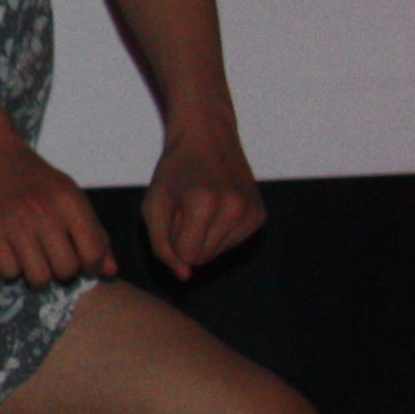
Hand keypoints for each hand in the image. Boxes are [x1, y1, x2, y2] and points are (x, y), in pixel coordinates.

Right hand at [0, 133, 114, 288]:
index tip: (82, 264)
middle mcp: (44, 212)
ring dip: (38, 277)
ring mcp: (14, 223)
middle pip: (65, 270)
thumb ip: (94, 233)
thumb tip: (110, 272)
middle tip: (53, 261)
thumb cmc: (36, 178)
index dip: (91, 267)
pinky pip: (8, 273)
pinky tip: (11, 254)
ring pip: (38, 278)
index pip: (93, 253)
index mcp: (70, 202)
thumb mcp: (71, 197)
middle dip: (62, 272)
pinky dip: (11, 270)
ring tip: (33, 262)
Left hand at [141, 127, 265, 281]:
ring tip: (201, 205)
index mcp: (204, 205)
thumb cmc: (174, 170)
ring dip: (204, 236)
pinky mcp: (260, 215)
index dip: (173, 239)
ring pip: (218, 254)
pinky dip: (221, 232)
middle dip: (188, 238)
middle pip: (203, 258)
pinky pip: (233, 244)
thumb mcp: (154, 205)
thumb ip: (162, 246)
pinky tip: (217, 207)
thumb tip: (185, 276)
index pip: (186, 256)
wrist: (207, 136)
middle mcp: (234, 209)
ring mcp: (251, 212)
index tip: (174, 213)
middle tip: (187, 207)